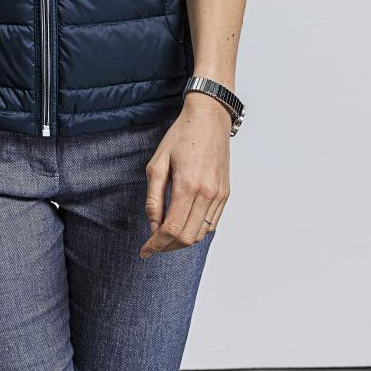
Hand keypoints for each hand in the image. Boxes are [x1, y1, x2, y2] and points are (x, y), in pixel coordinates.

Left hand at [139, 93, 230, 257]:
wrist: (209, 119)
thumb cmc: (180, 136)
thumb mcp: (157, 163)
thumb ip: (154, 198)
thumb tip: (153, 226)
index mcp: (187, 185)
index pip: (171, 229)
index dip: (156, 245)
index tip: (144, 251)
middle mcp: (207, 194)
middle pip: (187, 238)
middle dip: (167, 247)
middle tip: (152, 244)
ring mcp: (219, 195)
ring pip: (201, 234)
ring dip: (182, 240)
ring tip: (165, 234)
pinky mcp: (226, 194)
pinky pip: (211, 224)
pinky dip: (196, 230)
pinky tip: (183, 223)